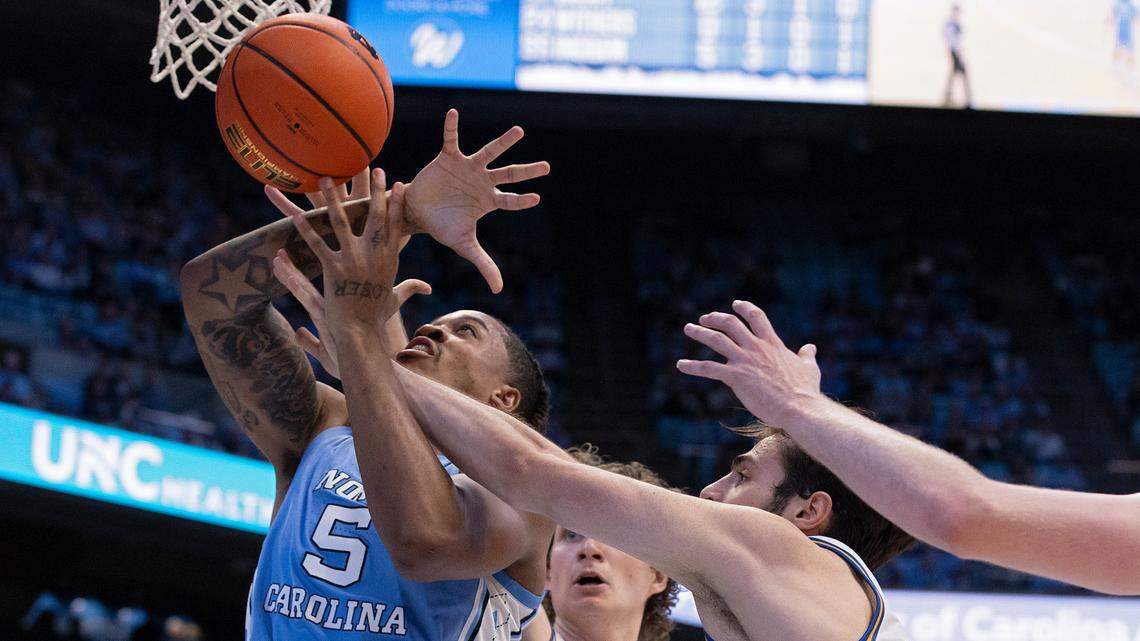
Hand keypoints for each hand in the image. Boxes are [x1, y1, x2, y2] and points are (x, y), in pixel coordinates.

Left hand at [273, 169, 429, 374]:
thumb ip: (410, 289)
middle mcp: (372, 256)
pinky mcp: (333, 270)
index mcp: (388, 260)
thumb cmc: (378, 319)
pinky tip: (297, 216)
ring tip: (327, 179)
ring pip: (341, 223)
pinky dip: (307, 231)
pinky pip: (317, 245)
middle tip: (372, 168)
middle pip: (373, 216)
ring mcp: (352, 261)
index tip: (398, 184)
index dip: (397, 203)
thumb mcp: (395, 300)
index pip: (395, 225)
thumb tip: (427, 288)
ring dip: (333, 198)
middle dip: (373, 191)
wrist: (362, 335)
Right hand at [403, 109, 550, 292]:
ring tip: (520, 132)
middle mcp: (482, 181)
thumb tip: (499, 290)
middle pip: (509, 174)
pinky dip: (451, 127)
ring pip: (489, 153)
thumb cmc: (442, 227)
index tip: (536, 197)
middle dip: (527, 171)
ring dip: (504, 143)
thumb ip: (484, 263)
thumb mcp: (465, 246)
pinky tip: (453, 112)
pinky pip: (450, 140)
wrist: (416, 213)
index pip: (510, 200)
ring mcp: (467, 168)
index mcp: (488, 201)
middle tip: (547, 167)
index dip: (522, 200)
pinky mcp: (448, 158)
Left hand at [676, 300, 823, 425]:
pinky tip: (681, 365)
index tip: (735, 304)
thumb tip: (810, 347)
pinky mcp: (736, 376)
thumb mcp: (809, 368)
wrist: (799, 407)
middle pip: (731, 323)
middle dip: (715, 318)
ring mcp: (745, 361)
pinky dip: (692, 366)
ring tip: (688, 329)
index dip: (744, 308)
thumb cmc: (805, 391)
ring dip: (699, 333)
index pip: (756, 317)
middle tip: (704, 319)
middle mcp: (756, 348)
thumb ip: (807, 356)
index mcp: (772, 344)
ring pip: (716, 340)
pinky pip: (708, 368)